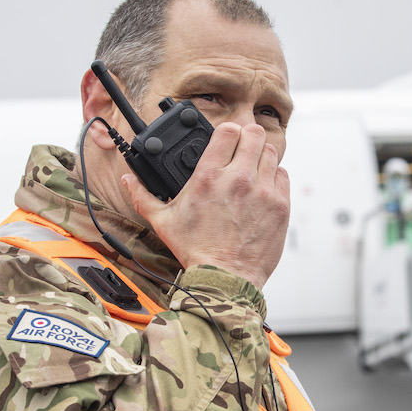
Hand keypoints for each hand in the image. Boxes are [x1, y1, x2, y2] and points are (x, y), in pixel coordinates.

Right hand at [122, 122, 289, 289]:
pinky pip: (283, 176)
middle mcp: (239, 179)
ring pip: (271, 152)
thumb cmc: (195, 251)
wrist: (225, 279)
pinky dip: (274, 178)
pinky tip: (262, 189)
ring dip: (261, 157)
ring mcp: (263, 191)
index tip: (224, 142)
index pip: (227, 131)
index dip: (226, 133)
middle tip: (241, 151)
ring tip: (252, 170)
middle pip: (254, 134)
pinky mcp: (280, 206)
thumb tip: (128, 179)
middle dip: (247, 138)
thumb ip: (144, 196)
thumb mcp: (163, 222)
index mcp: (209, 176)